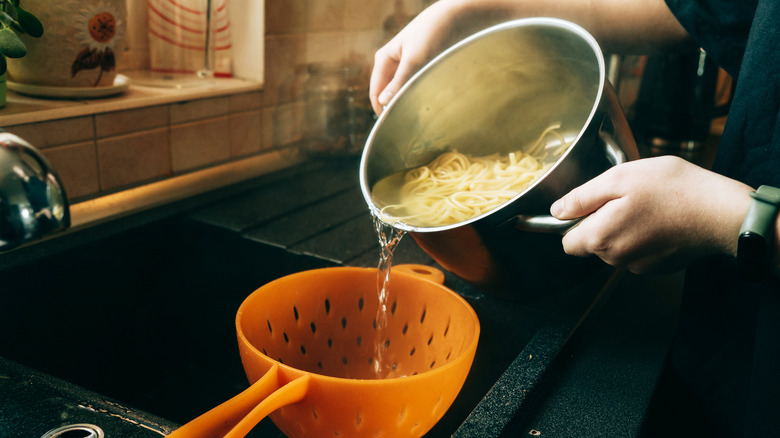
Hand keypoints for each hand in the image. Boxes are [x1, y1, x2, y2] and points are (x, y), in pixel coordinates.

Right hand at [370, 1, 465, 114]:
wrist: (456, 16)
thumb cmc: (433, 33)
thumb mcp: (415, 59)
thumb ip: (399, 82)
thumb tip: (382, 102)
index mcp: (383, 58)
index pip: (375, 91)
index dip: (381, 109)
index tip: (391, 126)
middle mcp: (392, 62)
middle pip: (388, 92)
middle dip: (396, 105)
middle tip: (409, 122)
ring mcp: (406, 64)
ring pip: (402, 90)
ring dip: (408, 99)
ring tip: (420, 111)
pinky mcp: (420, 66)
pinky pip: (414, 85)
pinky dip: (418, 93)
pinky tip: (429, 99)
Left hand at [550, 156, 753, 273]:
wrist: (721, 213)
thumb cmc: (672, 190)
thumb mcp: (619, 179)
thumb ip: (582, 197)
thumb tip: (557, 211)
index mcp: (600, 238)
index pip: (567, 242)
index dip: (574, 222)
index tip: (592, 206)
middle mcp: (616, 259)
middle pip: (592, 244)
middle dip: (602, 222)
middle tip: (628, 198)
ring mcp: (638, 267)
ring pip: (616, 248)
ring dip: (624, 228)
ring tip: (648, 206)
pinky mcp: (658, 267)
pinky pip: (639, 252)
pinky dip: (645, 237)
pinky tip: (662, 219)